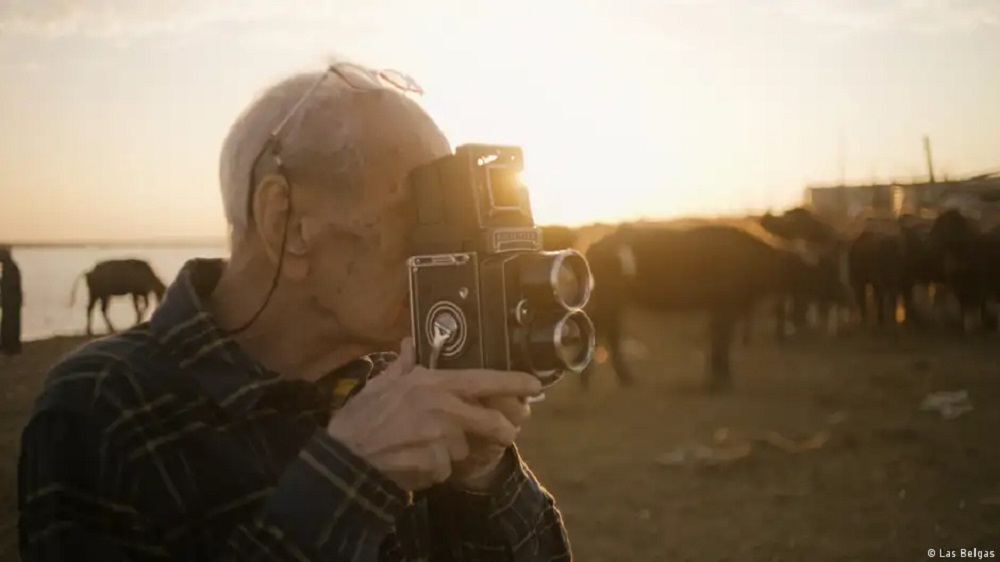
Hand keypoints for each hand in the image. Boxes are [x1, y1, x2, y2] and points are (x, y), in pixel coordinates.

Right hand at [326, 338, 541, 491]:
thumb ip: (402, 364)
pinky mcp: (435, 463)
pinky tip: (413, 465)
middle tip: (504, 432)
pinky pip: (445, 470)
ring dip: (449, 454)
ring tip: (421, 449)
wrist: (344, 459)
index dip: (512, 382)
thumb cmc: (359, 419)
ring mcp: (439, 436)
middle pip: (489, 419)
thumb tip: (410, 342)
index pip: (481, 379)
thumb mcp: (380, 385)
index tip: (535, 385)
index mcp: (430, 383)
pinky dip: (433, 472)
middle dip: (500, 428)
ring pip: (463, 448)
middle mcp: (440, 406)